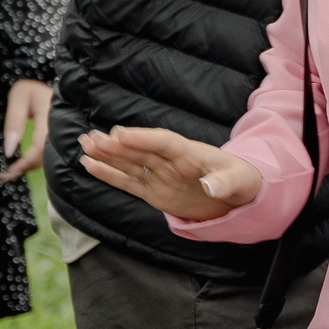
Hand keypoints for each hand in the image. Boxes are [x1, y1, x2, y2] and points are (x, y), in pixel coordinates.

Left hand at [0, 78, 52, 180]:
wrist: (53, 87)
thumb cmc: (31, 89)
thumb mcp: (19, 96)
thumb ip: (14, 121)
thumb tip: (9, 152)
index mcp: (52, 116)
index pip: (40, 146)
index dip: (26, 161)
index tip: (9, 170)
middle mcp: (60, 129)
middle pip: (45, 157)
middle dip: (25, 169)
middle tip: (4, 177)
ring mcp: (61, 135)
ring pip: (47, 158)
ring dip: (28, 168)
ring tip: (7, 174)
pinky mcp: (59, 139)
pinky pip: (48, 154)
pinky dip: (33, 163)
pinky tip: (20, 166)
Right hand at [78, 126, 261, 221]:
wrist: (239, 194)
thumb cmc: (243, 182)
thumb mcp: (241, 182)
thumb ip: (226, 183)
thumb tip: (211, 186)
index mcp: (192, 154)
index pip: (165, 143)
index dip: (143, 138)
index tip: (120, 134)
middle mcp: (172, 161)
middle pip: (141, 150)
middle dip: (117, 145)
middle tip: (93, 138)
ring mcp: (161, 175)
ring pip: (130, 163)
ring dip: (108, 154)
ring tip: (85, 144)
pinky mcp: (155, 192)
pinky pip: (128, 182)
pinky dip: (109, 174)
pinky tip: (89, 164)